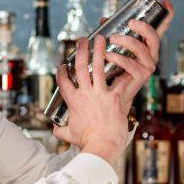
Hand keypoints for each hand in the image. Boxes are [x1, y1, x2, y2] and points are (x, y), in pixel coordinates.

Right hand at [52, 36, 132, 166]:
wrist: (102, 146)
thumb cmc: (86, 141)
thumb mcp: (69, 135)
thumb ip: (61, 130)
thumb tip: (55, 130)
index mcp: (73, 101)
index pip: (63, 82)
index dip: (62, 71)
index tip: (63, 65)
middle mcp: (85, 94)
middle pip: (81, 67)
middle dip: (81, 51)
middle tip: (82, 40)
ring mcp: (100, 94)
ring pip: (99, 67)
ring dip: (99, 50)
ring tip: (101, 38)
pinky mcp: (115, 97)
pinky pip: (121, 80)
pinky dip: (125, 71)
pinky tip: (128, 61)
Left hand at [102, 0, 174, 107]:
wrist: (113, 94)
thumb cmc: (113, 69)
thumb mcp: (112, 47)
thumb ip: (111, 33)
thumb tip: (104, 19)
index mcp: (147, 46)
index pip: (160, 29)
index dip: (167, 15)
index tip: (167, 2)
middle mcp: (151, 55)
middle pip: (154, 37)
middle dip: (144, 28)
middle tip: (131, 22)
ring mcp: (148, 66)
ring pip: (142, 50)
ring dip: (127, 41)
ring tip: (112, 38)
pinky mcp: (141, 77)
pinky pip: (132, 65)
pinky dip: (119, 58)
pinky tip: (109, 54)